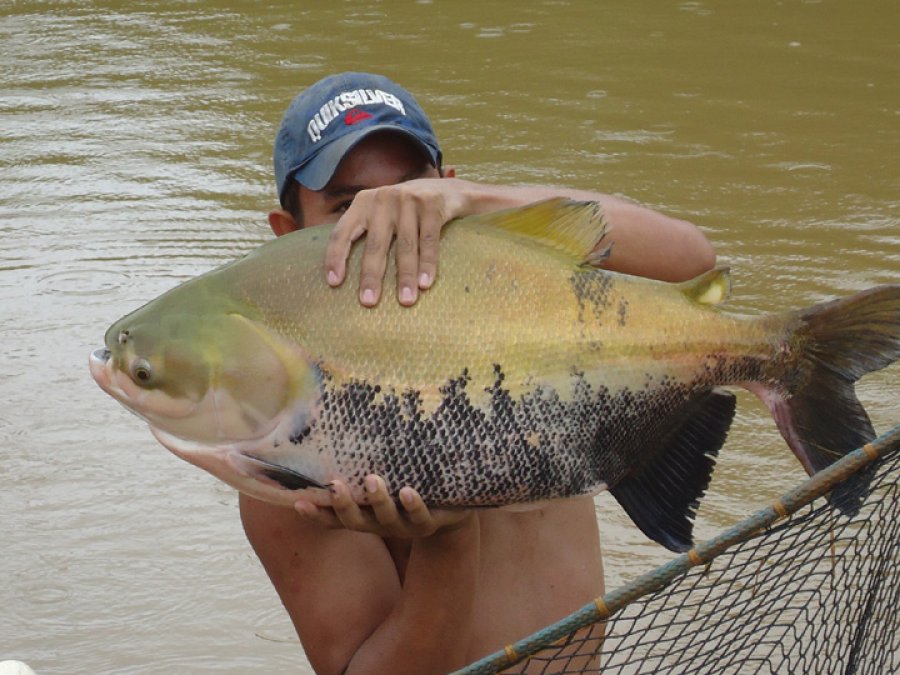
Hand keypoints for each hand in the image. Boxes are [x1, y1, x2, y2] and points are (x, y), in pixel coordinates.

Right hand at [293, 474, 471, 537]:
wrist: (451, 512)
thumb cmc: (406, 487)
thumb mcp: (384, 479)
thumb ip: (363, 465)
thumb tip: (335, 429)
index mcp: (365, 516)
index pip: (335, 519)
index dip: (317, 514)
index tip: (299, 502)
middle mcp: (381, 524)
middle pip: (357, 522)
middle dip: (345, 505)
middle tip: (336, 485)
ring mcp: (405, 526)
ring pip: (388, 519)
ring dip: (379, 501)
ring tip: (373, 480)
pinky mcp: (430, 522)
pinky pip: (421, 515)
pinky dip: (413, 504)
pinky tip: (407, 491)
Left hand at [324, 178, 468, 306]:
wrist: (448, 189)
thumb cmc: (407, 210)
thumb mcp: (382, 212)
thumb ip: (366, 231)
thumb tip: (345, 273)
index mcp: (363, 203)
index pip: (343, 232)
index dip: (336, 257)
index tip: (334, 282)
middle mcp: (383, 198)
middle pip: (375, 244)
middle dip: (372, 276)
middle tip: (369, 301)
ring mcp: (408, 200)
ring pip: (404, 246)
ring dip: (405, 276)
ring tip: (405, 300)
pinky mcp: (431, 205)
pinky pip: (428, 241)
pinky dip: (427, 264)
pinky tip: (425, 284)